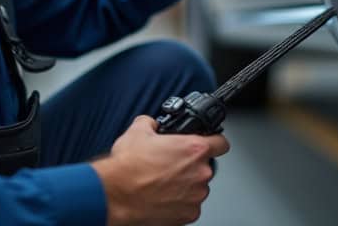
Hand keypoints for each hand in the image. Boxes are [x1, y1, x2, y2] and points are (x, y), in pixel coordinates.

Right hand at [92, 116, 229, 225]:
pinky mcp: (188, 214)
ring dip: (185, 185)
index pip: (221, 143)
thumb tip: (152, 124)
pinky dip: (179, 202)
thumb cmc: (128, 167)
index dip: (215, 141)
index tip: (210, 144)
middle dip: (190, 166)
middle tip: (169, 165)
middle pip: (205, 166)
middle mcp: (200, 173)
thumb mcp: (137, 131)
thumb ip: (151, 123)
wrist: (115, 195)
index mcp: (193, 149)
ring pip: (197, 187)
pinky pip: (189, 205)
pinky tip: (162, 196)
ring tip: (162, 183)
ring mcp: (196, 196)